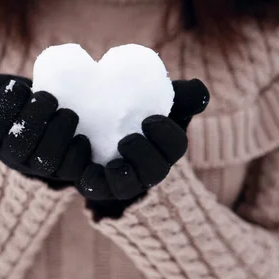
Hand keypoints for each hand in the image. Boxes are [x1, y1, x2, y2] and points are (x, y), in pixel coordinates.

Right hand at [0, 73, 90, 185]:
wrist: (52, 130)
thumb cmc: (24, 107)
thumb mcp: (4, 96)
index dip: (6, 103)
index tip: (20, 87)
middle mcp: (13, 157)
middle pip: (19, 143)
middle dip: (36, 116)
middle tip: (48, 98)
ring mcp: (39, 168)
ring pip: (47, 158)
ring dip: (60, 131)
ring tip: (68, 113)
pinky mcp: (64, 173)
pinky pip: (72, 168)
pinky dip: (79, 150)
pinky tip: (81, 136)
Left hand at [77, 78, 209, 219]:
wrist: (98, 126)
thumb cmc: (135, 114)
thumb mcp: (158, 101)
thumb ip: (180, 95)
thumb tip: (198, 89)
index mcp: (164, 147)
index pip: (176, 147)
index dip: (166, 136)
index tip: (149, 120)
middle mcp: (146, 170)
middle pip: (154, 173)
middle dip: (143, 157)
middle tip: (126, 140)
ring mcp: (119, 180)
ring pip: (123, 187)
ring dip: (118, 173)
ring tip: (99, 149)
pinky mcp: (93, 183)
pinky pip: (92, 188)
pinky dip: (87, 175)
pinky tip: (81, 153)